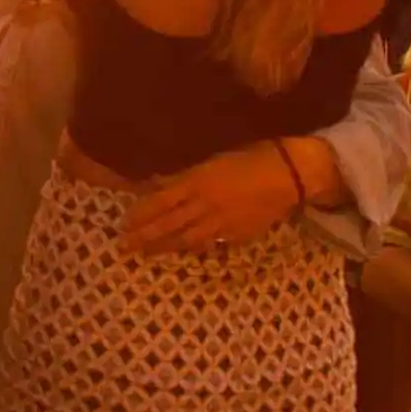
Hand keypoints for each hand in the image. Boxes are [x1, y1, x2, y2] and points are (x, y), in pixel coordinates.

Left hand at [120, 140, 300, 254]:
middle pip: (169, 224)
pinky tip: (178, 252)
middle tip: (123, 247)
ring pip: (186, 238)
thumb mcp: (210, 161)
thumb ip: (183, 177)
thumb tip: (156, 184)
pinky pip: (208, 243)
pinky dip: (190, 247)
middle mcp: (206, 204)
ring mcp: (221, 222)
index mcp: (197, 181)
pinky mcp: (237, 235)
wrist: (287, 176)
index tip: (123, 223)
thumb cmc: (247, 158)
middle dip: (144, 236)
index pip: (161, 201)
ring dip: (163, 247)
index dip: (141, 214)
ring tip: (144, 253)